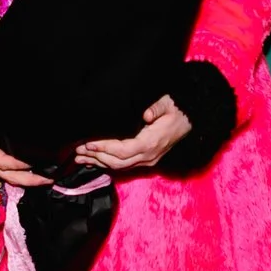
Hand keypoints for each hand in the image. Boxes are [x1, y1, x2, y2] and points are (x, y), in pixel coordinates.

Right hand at [0, 103, 50, 187]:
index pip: (1, 160)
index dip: (16, 163)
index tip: (32, 162)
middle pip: (10, 176)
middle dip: (29, 179)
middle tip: (49, 179)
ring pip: (10, 177)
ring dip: (28, 181)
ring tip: (46, 179)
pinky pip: (7, 174)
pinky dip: (21, 177)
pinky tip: (33, 175)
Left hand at [75, 95, 192, 172]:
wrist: (192, 119)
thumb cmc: (177, 109)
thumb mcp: (168, 103)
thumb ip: (157, 107)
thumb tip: (147, 114)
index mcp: (152, 142)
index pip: (123, 150)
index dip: (105, 149)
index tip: (89, 144)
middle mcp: (149, 155)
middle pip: (118, 162)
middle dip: (96, 157)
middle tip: (78, 151)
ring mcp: (148, 159)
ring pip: (120, 166)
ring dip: (99, 163)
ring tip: (81, 159)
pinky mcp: (147, 159)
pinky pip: (125, 165)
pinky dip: (109, 164)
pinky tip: (96, 161)